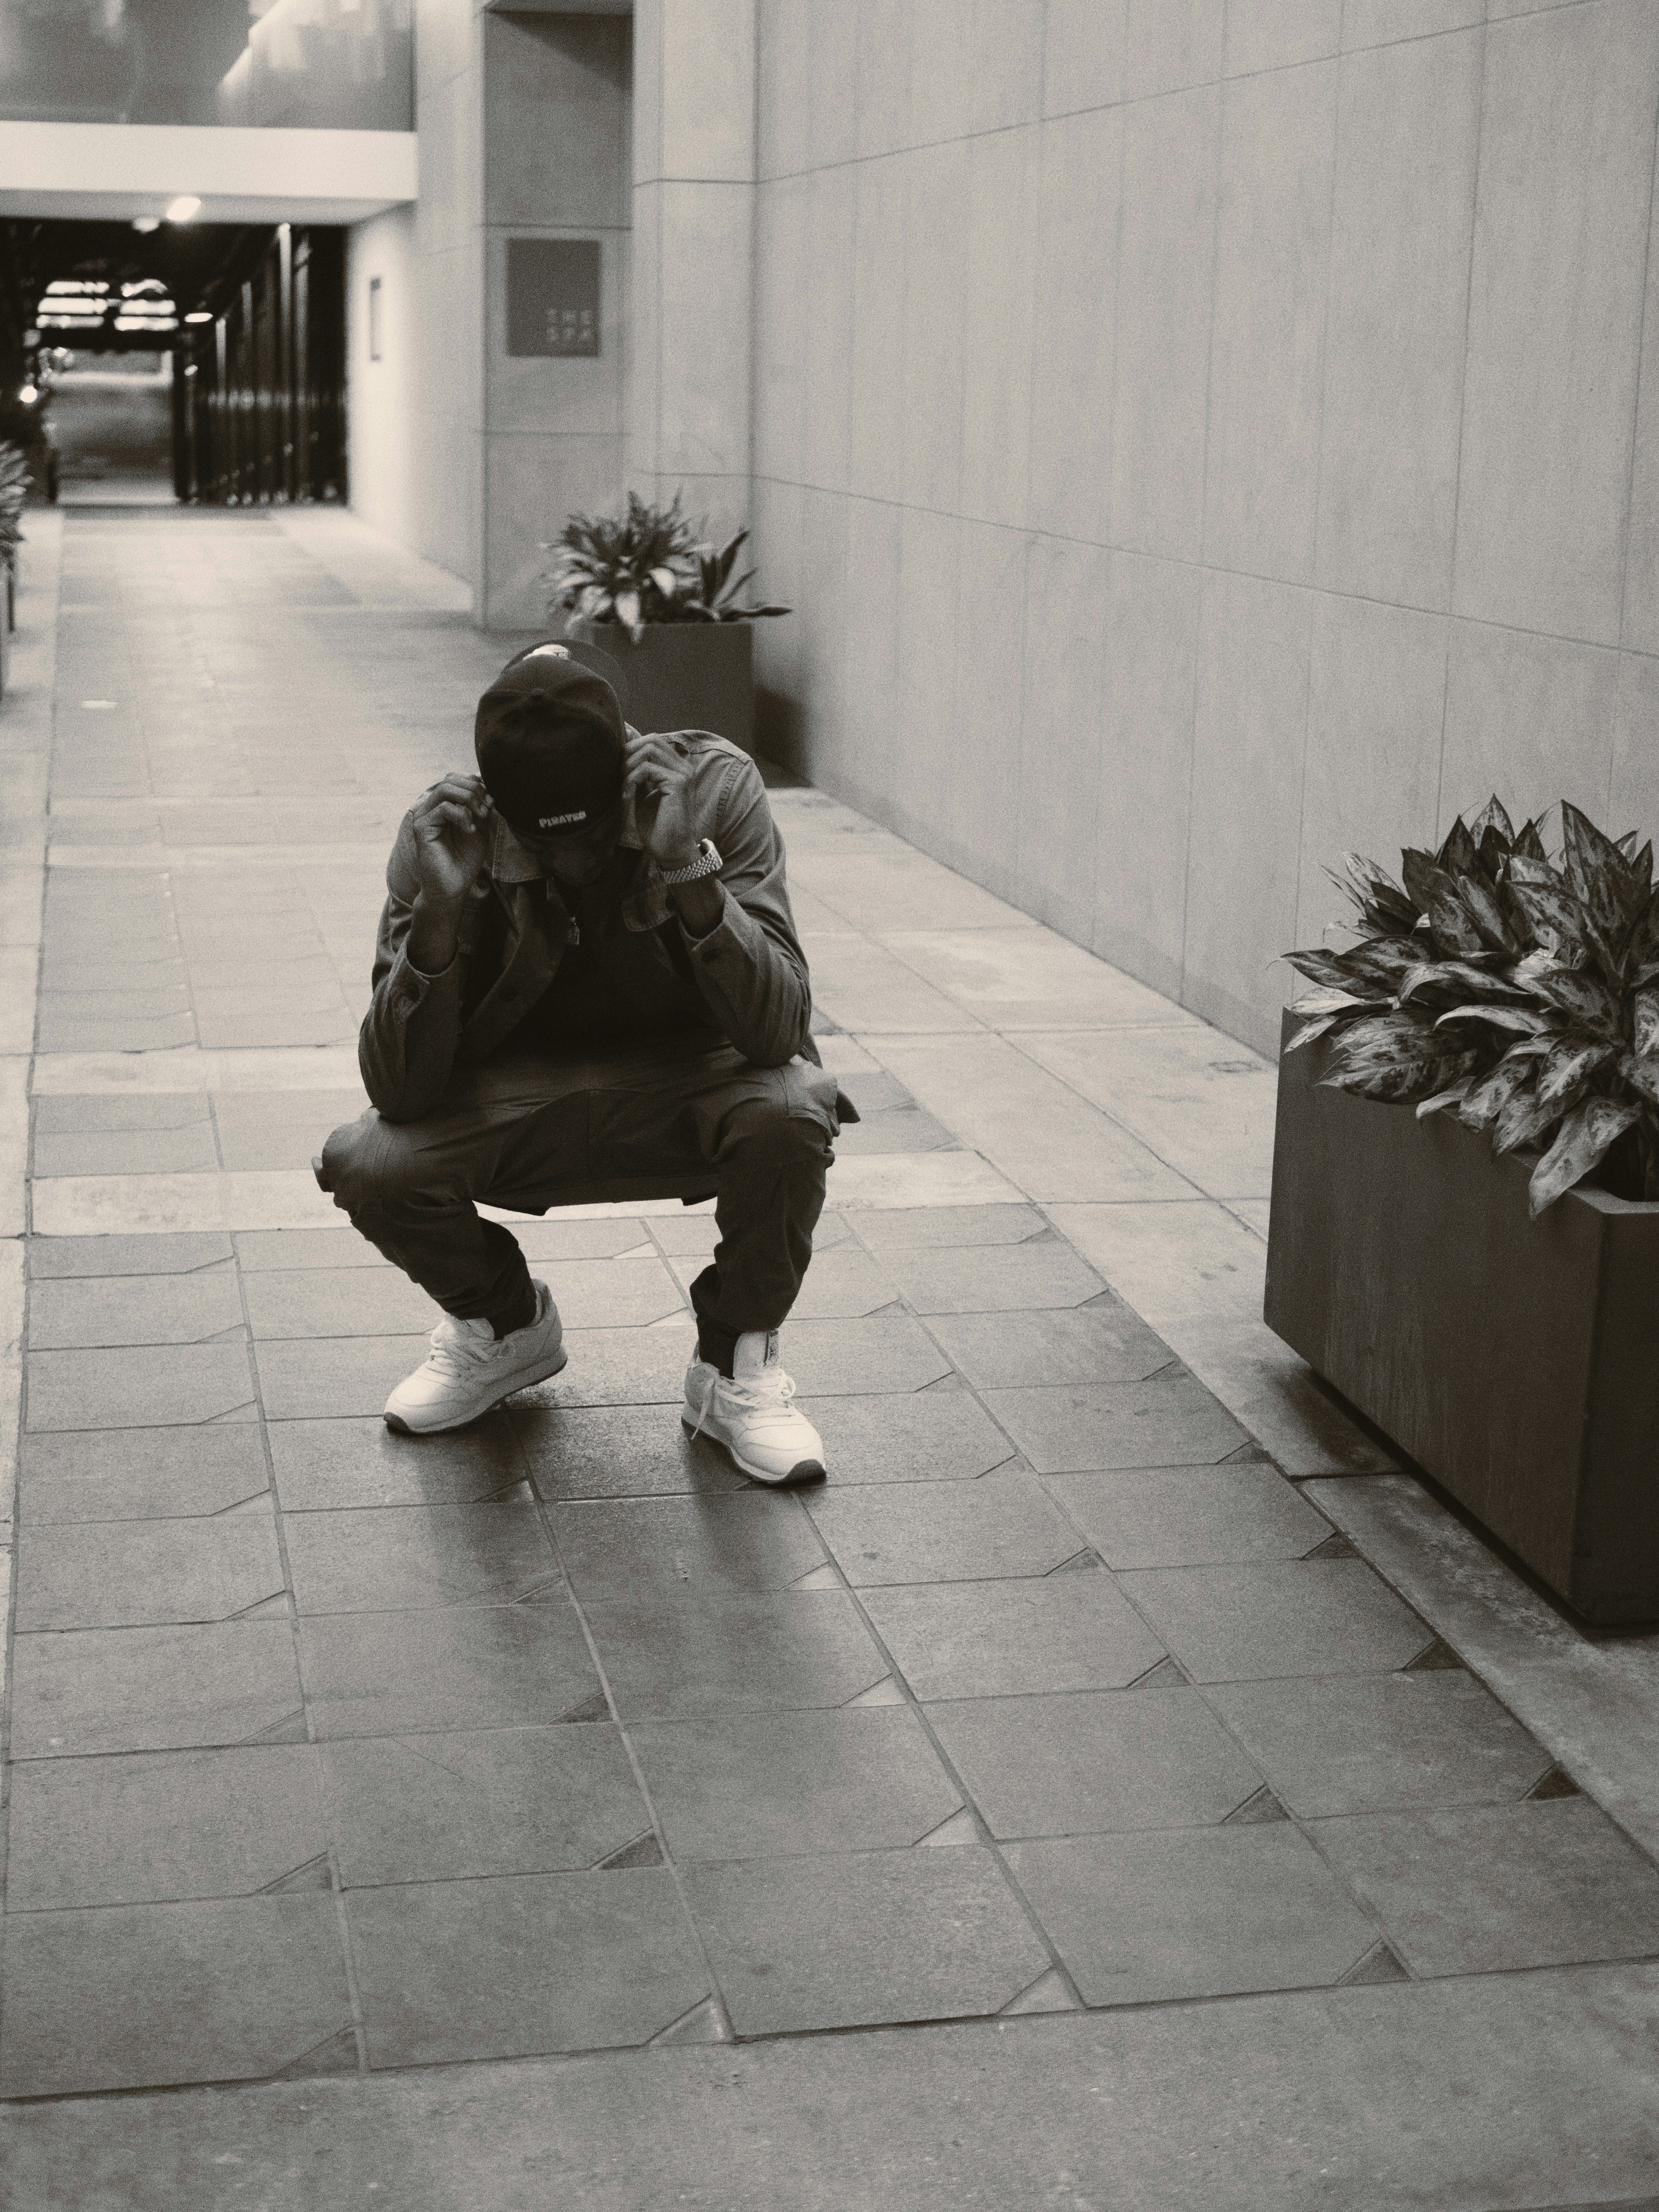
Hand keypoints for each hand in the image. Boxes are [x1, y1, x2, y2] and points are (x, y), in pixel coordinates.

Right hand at [408, 774, 491, 908]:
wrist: (454, 886)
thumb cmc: (465, 860)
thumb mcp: (480, 828)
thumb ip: (481, 808)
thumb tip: (487, 789)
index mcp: (443, 805)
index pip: (456, 778)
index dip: (475, 783)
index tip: (491, 801)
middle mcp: (430, 807)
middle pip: (450, 779)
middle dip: (474, 789)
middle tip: (487, 809)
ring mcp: (424, 816)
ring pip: (445, 789)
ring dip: (469, 799)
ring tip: (480, 816)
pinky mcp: (422, 827)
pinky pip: (442, 808)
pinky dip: (462, 816)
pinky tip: (471, 830)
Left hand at [624, 733, 698, 870]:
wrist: (672, 851)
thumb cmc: (658, 827)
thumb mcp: (645, 795)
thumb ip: (639, 776)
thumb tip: (624, 757)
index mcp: (678, 769)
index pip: (654, 741)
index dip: (632, 749)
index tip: (619, 770)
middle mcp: (684, 768)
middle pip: (652, 739)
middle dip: (629, 753)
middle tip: (619, 775)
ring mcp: (683, 774)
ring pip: (649, 749)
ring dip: (629, 765)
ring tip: (624, 786)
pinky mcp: (678, 783)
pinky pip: (646, 769)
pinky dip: (631, 779)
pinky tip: (627, 795)